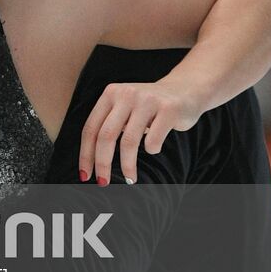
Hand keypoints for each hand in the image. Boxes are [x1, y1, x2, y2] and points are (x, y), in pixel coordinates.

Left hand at [78, 81, 200, 184]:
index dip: (85, 153)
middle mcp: (127, 94)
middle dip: (102, 163)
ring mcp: (148, 100)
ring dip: (127, 166)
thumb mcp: (125, 107)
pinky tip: (155, 148)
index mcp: (111, 93)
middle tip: (103, 182)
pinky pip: (153, 141)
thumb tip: (92, 161)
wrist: (185, 89)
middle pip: (106, 135)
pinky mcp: (168, 109)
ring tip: (130, 178)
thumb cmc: (150, 107)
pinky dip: (152, 150)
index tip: (84, 174)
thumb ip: (110, 123)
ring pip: (129, 142)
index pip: (91, 128)